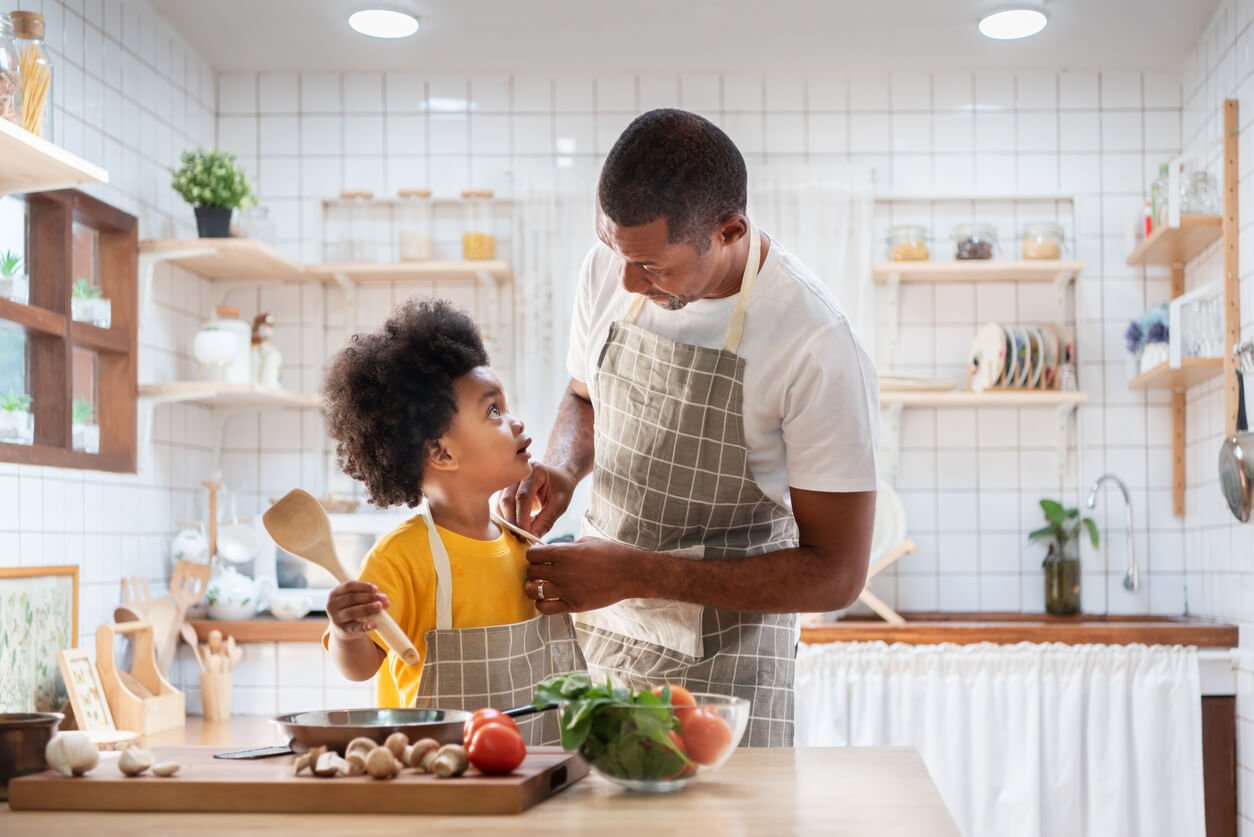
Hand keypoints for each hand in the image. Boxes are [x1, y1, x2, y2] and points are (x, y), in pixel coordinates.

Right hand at [326, 580, 389, 641]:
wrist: (343, 628)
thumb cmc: (352, 608)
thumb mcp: (357, 600)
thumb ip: (370, 597)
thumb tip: (386, 601)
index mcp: (334, 593)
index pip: (349, 586)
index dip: (363, 586)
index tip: (376, 588)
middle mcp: (332, 605)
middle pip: (352, 598)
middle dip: (369, 597)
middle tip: (383, 598)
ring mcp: (336, 618)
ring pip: (352, 612)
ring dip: (367, 608)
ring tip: (380, 606)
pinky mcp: (342, 630)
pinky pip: (354, 627)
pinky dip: (365, 626)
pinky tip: (374, 624)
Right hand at [499, 461, 576, 537]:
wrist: (558, 476)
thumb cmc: (561, 487)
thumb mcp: (560, 504)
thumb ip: (546, 520)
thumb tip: (532, 537)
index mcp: (535, 471)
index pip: (523, 496)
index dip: (522, 518)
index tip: (526, 535)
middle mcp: (518, 473)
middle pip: (508, 499)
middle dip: (512, 521)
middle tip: (520, 538)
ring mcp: (508, 480)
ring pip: (500, 503)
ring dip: (507, 521)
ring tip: (518, 533)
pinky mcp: (504, 489)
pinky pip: (498, 505)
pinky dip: (504, 518)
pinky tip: (514, 526)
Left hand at [524, 538, 642, 613]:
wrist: (630, 573)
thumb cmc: (611, 554)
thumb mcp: (586, 542)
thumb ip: (565, 547)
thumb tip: (551, 552)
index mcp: (564, 553)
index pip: (532, 555)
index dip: (533, 556)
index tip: (538, 558)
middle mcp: (561, 571)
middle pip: (531, 572)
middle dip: (533, 571)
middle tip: (540, 572)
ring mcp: (566, 590)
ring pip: (533, 591)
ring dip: (533, 588)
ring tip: (540, 586)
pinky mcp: (573, 605)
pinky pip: (545, 608)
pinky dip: (542, 604)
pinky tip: (548, 599)